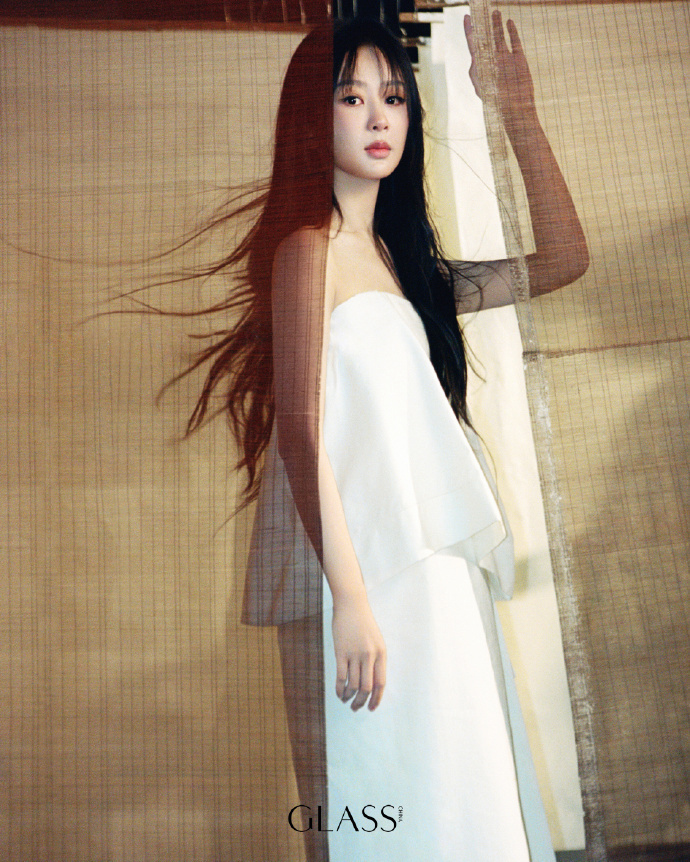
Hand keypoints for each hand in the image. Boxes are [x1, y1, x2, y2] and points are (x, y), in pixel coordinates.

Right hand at [332, 592, 386, 710]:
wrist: (351, 605)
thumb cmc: (363, 623)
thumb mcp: (375, 641)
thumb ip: (375, 660)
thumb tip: (371, 684)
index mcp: (381, 653)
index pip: (380, 683)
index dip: (376, 699)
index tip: (371, 709)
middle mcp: (369, 655)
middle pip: (366, 687)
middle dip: (361, 702)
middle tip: (356, 708)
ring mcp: (354, 654)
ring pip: (353, 684)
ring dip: (349, 696)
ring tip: (345, 700)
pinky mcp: (340, 651)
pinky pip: (341, 676)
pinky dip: (339, 688)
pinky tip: (338, 693)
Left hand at [464, 11, 536, 135]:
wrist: (514, 109)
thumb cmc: (496, 101)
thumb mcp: (481, 86)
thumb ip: (476, 71)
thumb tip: (474, 58)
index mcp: (480, 66)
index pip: (473, 44)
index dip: (469, 29)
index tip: (467, 17)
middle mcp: (492, 60)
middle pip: (486, 37)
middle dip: (483, 24)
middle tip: (480, 11)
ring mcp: (505, 59)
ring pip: (500, 37)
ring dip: (497, 25)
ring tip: (495, 12)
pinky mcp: (518, 59)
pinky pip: (514, 42)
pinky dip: (512, 32)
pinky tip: (509, 22)